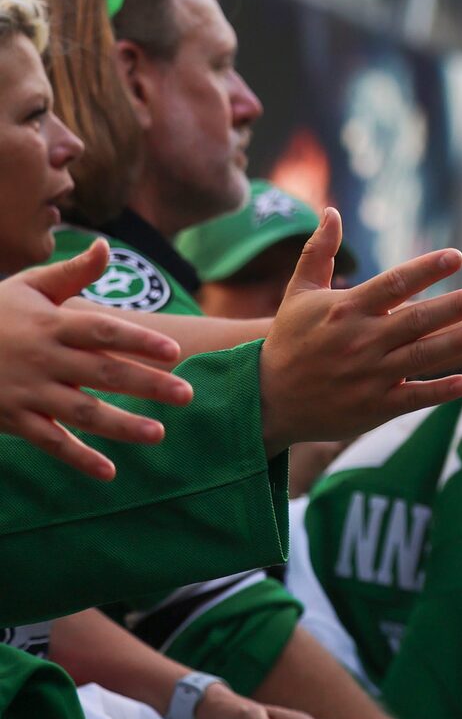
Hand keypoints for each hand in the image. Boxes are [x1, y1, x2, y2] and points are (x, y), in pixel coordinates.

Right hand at [0, 244, 190, 477]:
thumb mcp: (29, 287)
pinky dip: (77, 457)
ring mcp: (28, 391)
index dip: (139, 340)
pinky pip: (49, 441)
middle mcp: (44, 359)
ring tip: (159, 434)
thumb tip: (108, 246)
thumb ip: (73, 273)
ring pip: (81, 412)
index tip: (174, 351)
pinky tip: (109, 472)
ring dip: (121, 425)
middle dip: (146, 384)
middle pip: (102, 373)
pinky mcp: (13, 418)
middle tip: (186, 395)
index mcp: (53, 325)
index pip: (103, 331)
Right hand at [258, 211, 461, 450]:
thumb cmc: (289, 341)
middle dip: (456, 306)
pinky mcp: (373, 406)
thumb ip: (319, 253)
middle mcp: (360, 341)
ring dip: (457, 342)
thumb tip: (331, 211)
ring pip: (421, 356)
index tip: (456, 256)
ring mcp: (368, 375)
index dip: (425, 269)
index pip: (393, 284)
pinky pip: (412, 396)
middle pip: (416, 320)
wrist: (266, 400)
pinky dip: (439, 390)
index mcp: (346, 310)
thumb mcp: (299, 295)